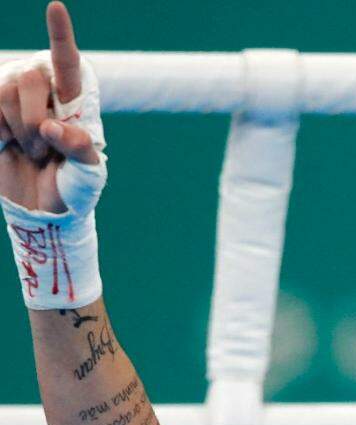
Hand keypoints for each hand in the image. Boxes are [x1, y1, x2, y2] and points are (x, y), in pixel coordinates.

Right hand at [0, 2, 98, 213]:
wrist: (43, 213)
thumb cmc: (74, 191)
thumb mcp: (88, 176)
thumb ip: (78, 148)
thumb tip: (51, 127)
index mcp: (75, 105)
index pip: (68, 65)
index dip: (60, 36)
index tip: (55, 7)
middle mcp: (44, 95)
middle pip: (29, 76)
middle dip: (33, 117)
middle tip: (43, 149)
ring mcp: (15, 101)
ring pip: (4, 89)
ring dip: (18, 129)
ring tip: (30, 151)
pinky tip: (8, 145)